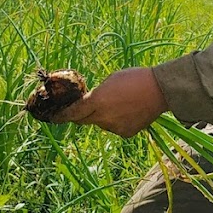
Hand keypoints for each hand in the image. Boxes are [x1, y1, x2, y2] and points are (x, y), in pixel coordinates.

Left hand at [50, 67, 167, 137]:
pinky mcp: (126, 134)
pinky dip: (117, 121)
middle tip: (84, 107)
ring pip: (101, 124)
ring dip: (103, 116)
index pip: (72, 113)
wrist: (160, 90)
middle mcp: (103, 118)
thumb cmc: (134, 78)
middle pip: (83, 121)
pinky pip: (114, 128)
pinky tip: (128, 111)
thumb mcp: (109, 81)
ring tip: (119, 103)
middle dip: (81, 115)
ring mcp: (114, 128)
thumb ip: (96, 94)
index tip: (53, 118)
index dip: (61, 116)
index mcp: (96, 102)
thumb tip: (90, 102)